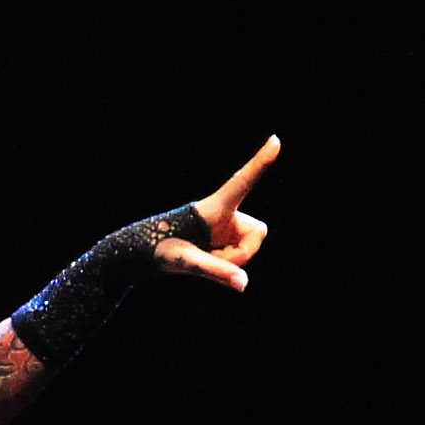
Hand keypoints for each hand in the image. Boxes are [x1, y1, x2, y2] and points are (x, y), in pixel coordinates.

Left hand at [152, 136, 278, 290]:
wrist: (149, 252)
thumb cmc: (163, 249)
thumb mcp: (187, 262)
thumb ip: (216, 272)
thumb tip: (243, 284)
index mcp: (215, 207)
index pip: (241, 182)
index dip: (259, 163)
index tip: (275, 140)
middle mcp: (227, 213)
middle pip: (258, 234)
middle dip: (241, 254)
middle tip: (214, 259)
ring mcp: (229, 226)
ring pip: (251, 248)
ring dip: (232, 261)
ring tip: (206, 257)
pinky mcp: (227, 237)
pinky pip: (242, 256)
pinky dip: (229, 265)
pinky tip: (209, 259)